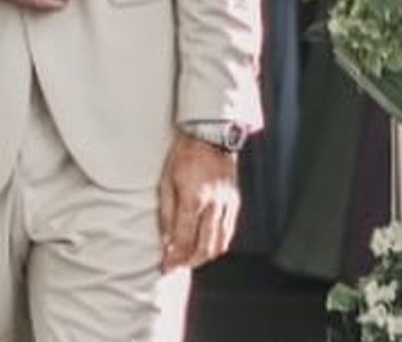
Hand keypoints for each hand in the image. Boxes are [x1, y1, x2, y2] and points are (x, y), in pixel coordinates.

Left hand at [156, 134, 240, 271]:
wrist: (210, 135)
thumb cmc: (184, 154)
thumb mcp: (166, 180)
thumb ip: (167, 212)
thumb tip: (166, 238)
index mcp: (194, 199)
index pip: (184, 239)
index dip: (175, 257)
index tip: (166, 266)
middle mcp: (214, 205)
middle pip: (205, 247)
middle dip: (190, 262)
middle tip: (177, 266)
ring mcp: (227, 204)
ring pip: (220, 243)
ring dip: (205, 256)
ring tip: (191, 259)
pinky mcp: (234, 201)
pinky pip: (229, 230)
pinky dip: (218, 243)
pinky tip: (207, 245)